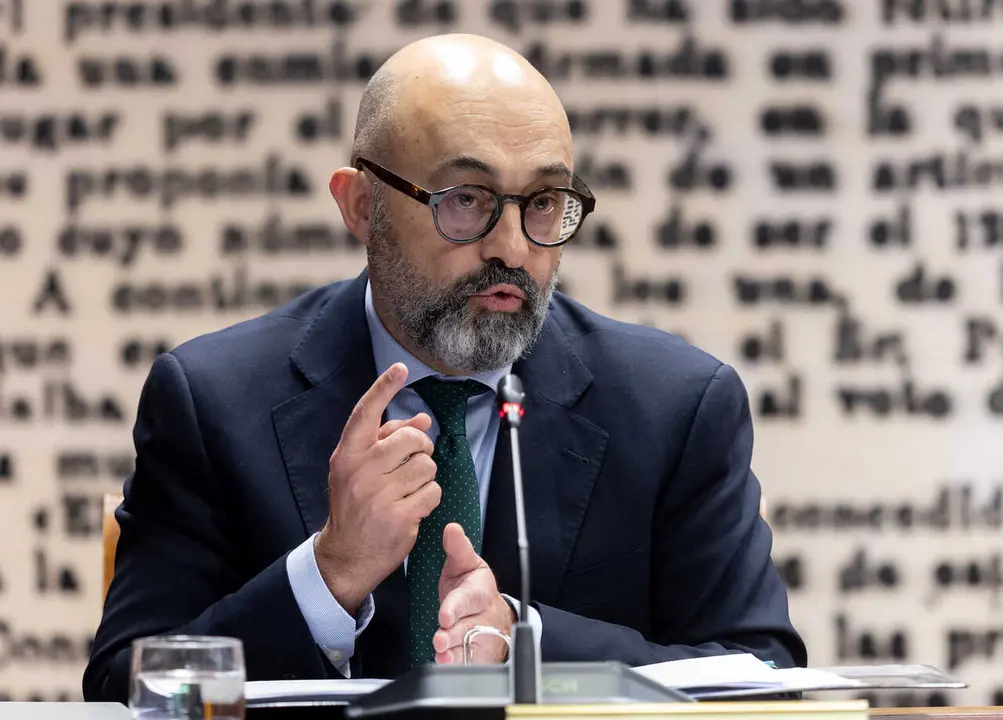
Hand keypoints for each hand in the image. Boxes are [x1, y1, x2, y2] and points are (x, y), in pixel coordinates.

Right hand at [315, 362, 440, 614]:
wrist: (345, 554)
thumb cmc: (355, 505)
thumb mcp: (360, 469)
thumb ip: (387, 441)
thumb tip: (422, 419)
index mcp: (347, 455)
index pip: (366, 413)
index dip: (384, 388)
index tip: (400, 368)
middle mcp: (361, 471)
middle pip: (411, 439)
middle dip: (421, 448)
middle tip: (413, 462)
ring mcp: (379, 495)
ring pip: (426, 465)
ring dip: (425, 477)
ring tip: (408, 489)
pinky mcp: (399, 516)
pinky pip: (433, 492)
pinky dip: (429, 498)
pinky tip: (413, 507)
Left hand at [434, 523, 514, 664]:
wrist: (491, 614)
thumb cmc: (473, 587)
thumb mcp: (466, 564)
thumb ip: (457, 548)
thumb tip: (451, 528)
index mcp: (479, 591)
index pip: (468, 599)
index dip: (456, 608)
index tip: (444, 615)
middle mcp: (482, 616)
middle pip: (468, 627)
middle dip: (454, 634)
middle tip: (440, 638)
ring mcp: (480, 637)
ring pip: (468, 647)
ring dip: (454, 652)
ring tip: (441, 653)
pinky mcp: (475, 654)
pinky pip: (467, 662)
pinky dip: (456, 664)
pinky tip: (445, 663)